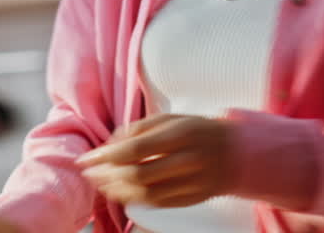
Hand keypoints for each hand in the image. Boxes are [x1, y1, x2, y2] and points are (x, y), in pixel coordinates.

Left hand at [75, 113, 238, 207]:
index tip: (86, 159)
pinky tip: (119, 193)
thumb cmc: (196, 130)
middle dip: (107, 176)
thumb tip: (109, 145)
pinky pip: (157, 204)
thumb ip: (139, 128)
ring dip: (116, 191)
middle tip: (89, 174)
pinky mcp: (192, 200)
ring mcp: (193, 183)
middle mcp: (189, 160)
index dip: (107, 155)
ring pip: (146, 194)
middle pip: (139, 174)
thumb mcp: (170, 118)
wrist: (237, 153)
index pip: (137, 148)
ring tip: (99, 184)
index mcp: (183, 133)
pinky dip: (133, 200)